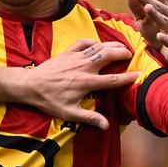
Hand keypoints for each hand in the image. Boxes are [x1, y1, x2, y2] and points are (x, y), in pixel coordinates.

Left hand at [20, 40, 137, 130]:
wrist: (29, 86)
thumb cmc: (49, 101)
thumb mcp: (69, 113)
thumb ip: (89, 118)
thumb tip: (107, 126)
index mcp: (87, 83)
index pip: (113, 79)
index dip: (127, 77)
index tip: (138, 74)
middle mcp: (84, 67)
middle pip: (109, 55)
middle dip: (123, 53)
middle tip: (131, 55)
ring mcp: (75, 57)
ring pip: (99, 46)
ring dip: (112, 45)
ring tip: (122, 47)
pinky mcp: (67, 52)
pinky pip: (83, 42)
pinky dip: (93, 41)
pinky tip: (97, 44)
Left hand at [124, 0, 167, 64]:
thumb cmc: (156, 31)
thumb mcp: (142, 19)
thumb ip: (135, 5)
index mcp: (164, 7)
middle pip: (158, 7)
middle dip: (147, 0)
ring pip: (164, 21)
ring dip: (156, 15)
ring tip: (147, 7)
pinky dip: (166, 39)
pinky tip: (159, 36)